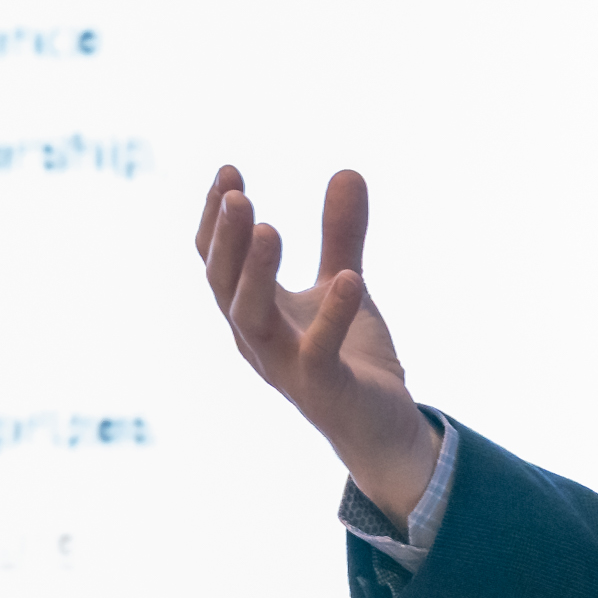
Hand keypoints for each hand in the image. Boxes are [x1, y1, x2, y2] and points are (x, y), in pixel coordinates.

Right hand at [194, 164, 440, 520]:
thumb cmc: (351, 357)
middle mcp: (257, 340)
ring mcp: (284, 367)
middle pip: (224, 285)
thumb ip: (341, 235)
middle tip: (235, 194)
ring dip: (256, 273)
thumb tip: (347, 170)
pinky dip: (332, 315)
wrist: (382, 427)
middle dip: (226, 239)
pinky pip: (318, 352)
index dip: (215, 220)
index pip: (217, 262)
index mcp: (254, 312)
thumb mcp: (343, 283)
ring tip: (268, 228)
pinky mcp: (322, 389)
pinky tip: (349, 279)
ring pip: (252, 319)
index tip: (227, 171)